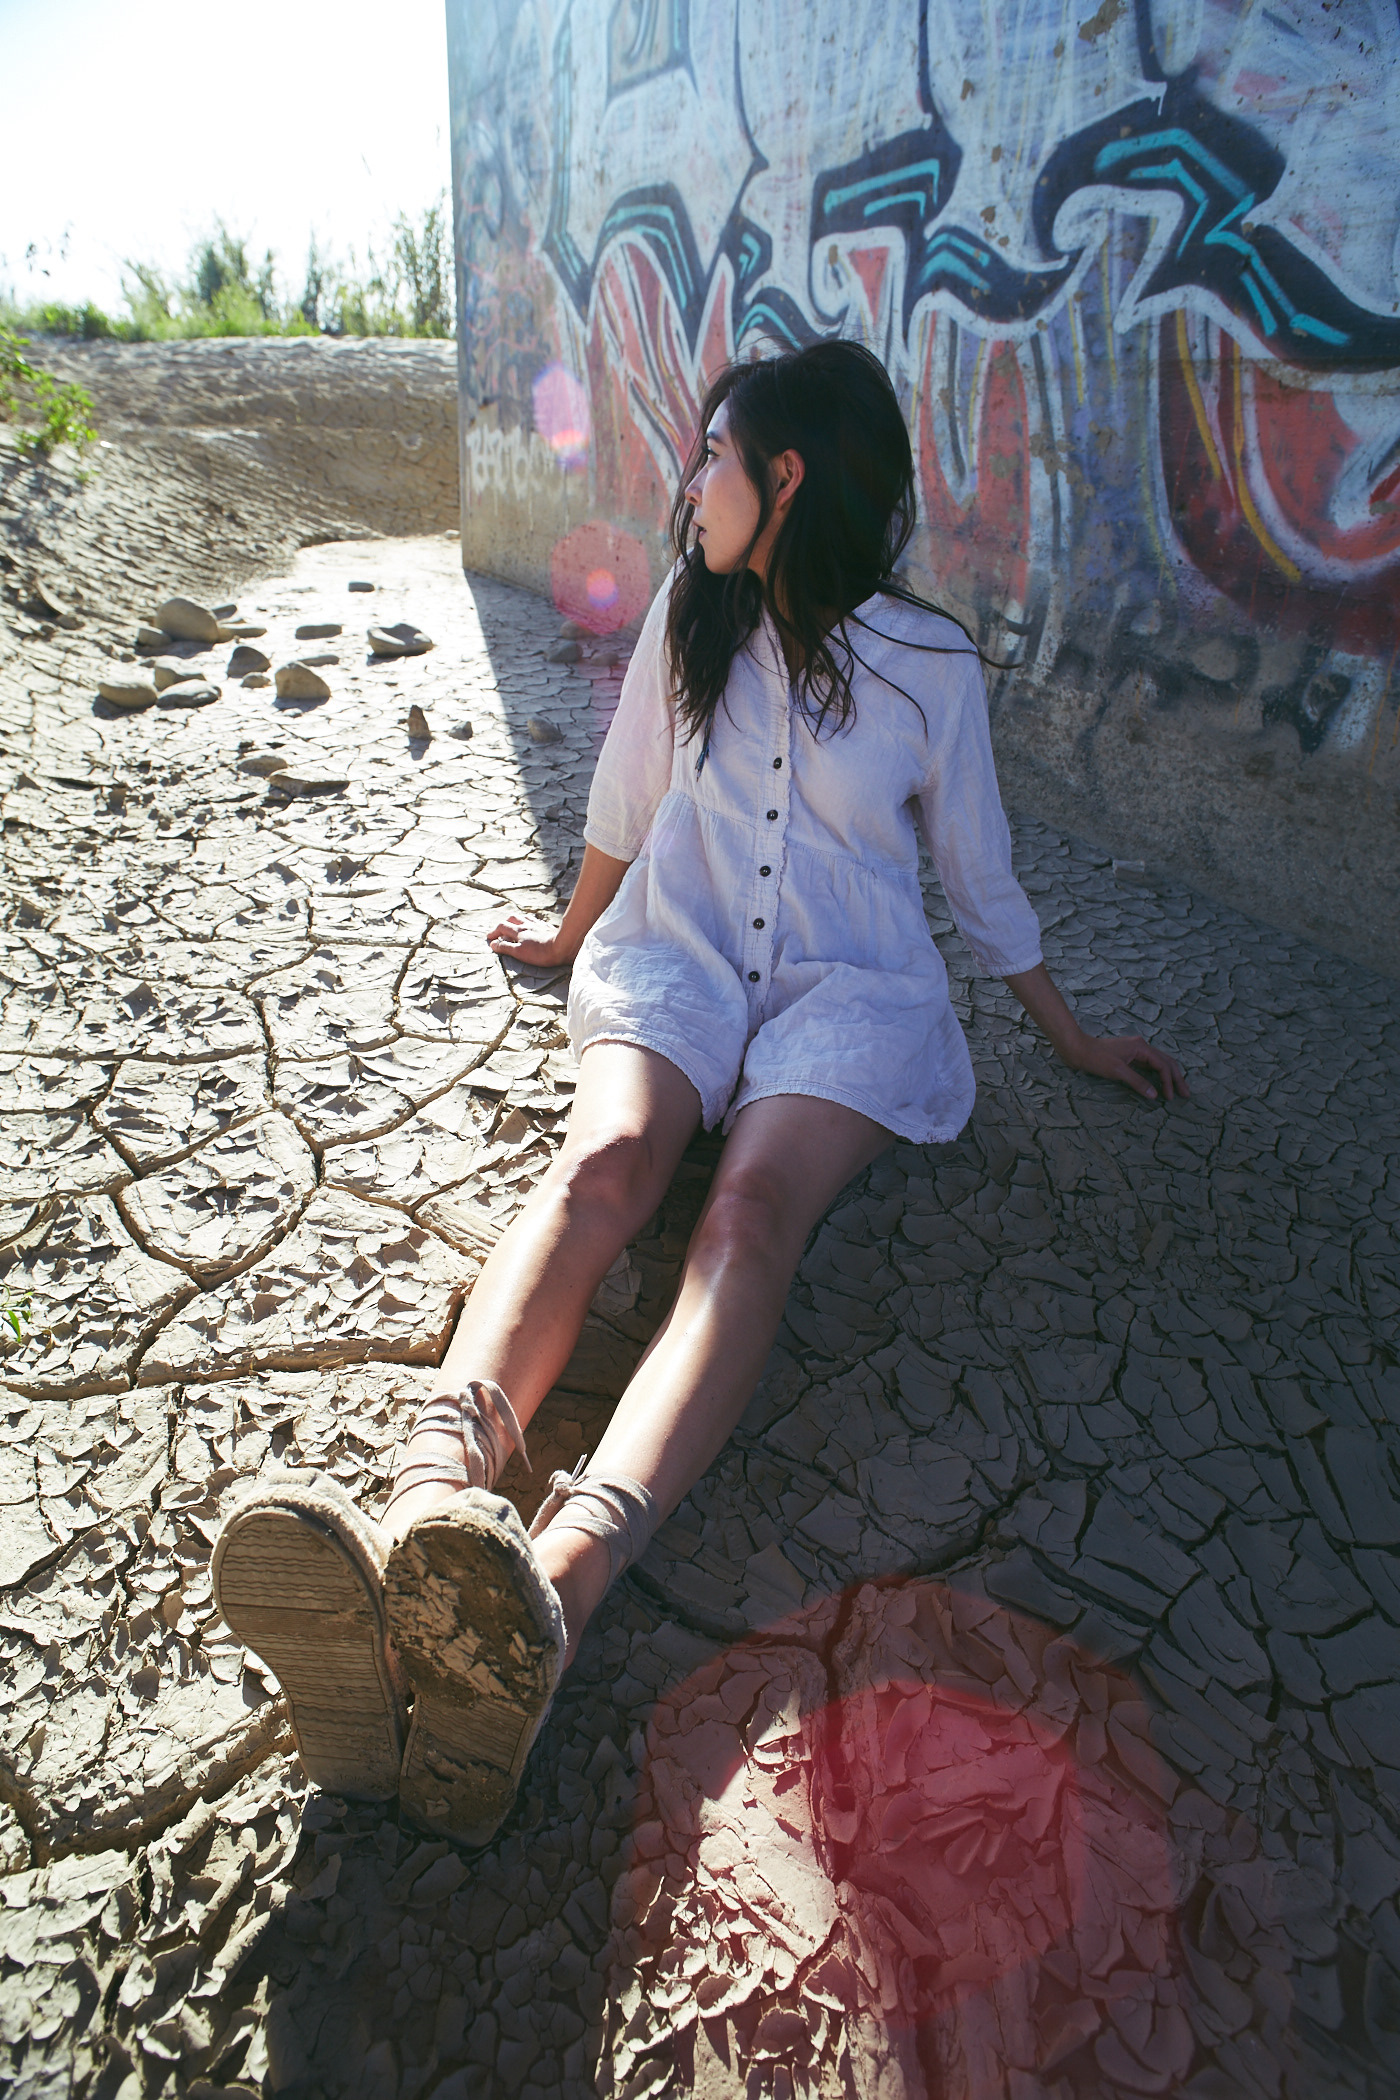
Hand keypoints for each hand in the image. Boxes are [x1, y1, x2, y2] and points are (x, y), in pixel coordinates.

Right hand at [486, 911, 574, 967]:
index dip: (494, 932)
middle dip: (503, 924)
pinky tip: (531, 925)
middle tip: (500, 931)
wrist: (564, 946)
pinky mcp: (547, 926)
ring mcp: (538, 924)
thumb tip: (493, 944)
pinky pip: (535, 919)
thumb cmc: (541, 953)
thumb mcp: (519, 953)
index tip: (490, 938)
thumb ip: (505, 947)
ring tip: (513, 925)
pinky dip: (528, 921)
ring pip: (523, 917)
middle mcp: (527, 924)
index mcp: (519, 931)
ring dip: (515, 920)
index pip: (502, 927)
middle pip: (512, 918)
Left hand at [1061, 1030, 1188, 1102]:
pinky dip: (1158, 1074)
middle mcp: (1141, 1046)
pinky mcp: (1129, 1056)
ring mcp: (1136, 1050)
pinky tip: (1161, 1083)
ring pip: (1159, 1063)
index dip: (1169, 1082)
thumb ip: (1137, 1082)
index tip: (1169, 1097)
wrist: (1077, 1049)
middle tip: (1186, 1094)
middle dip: (1177, 1078)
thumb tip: (1155, 1094)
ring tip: (1177, 1090)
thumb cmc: (1095, 1058)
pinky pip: (1149, 1065)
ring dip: (1169, 1076)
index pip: (1163, 1065)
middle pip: (1166, 1062)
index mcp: (1141, 1047)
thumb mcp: (1117, 1071)